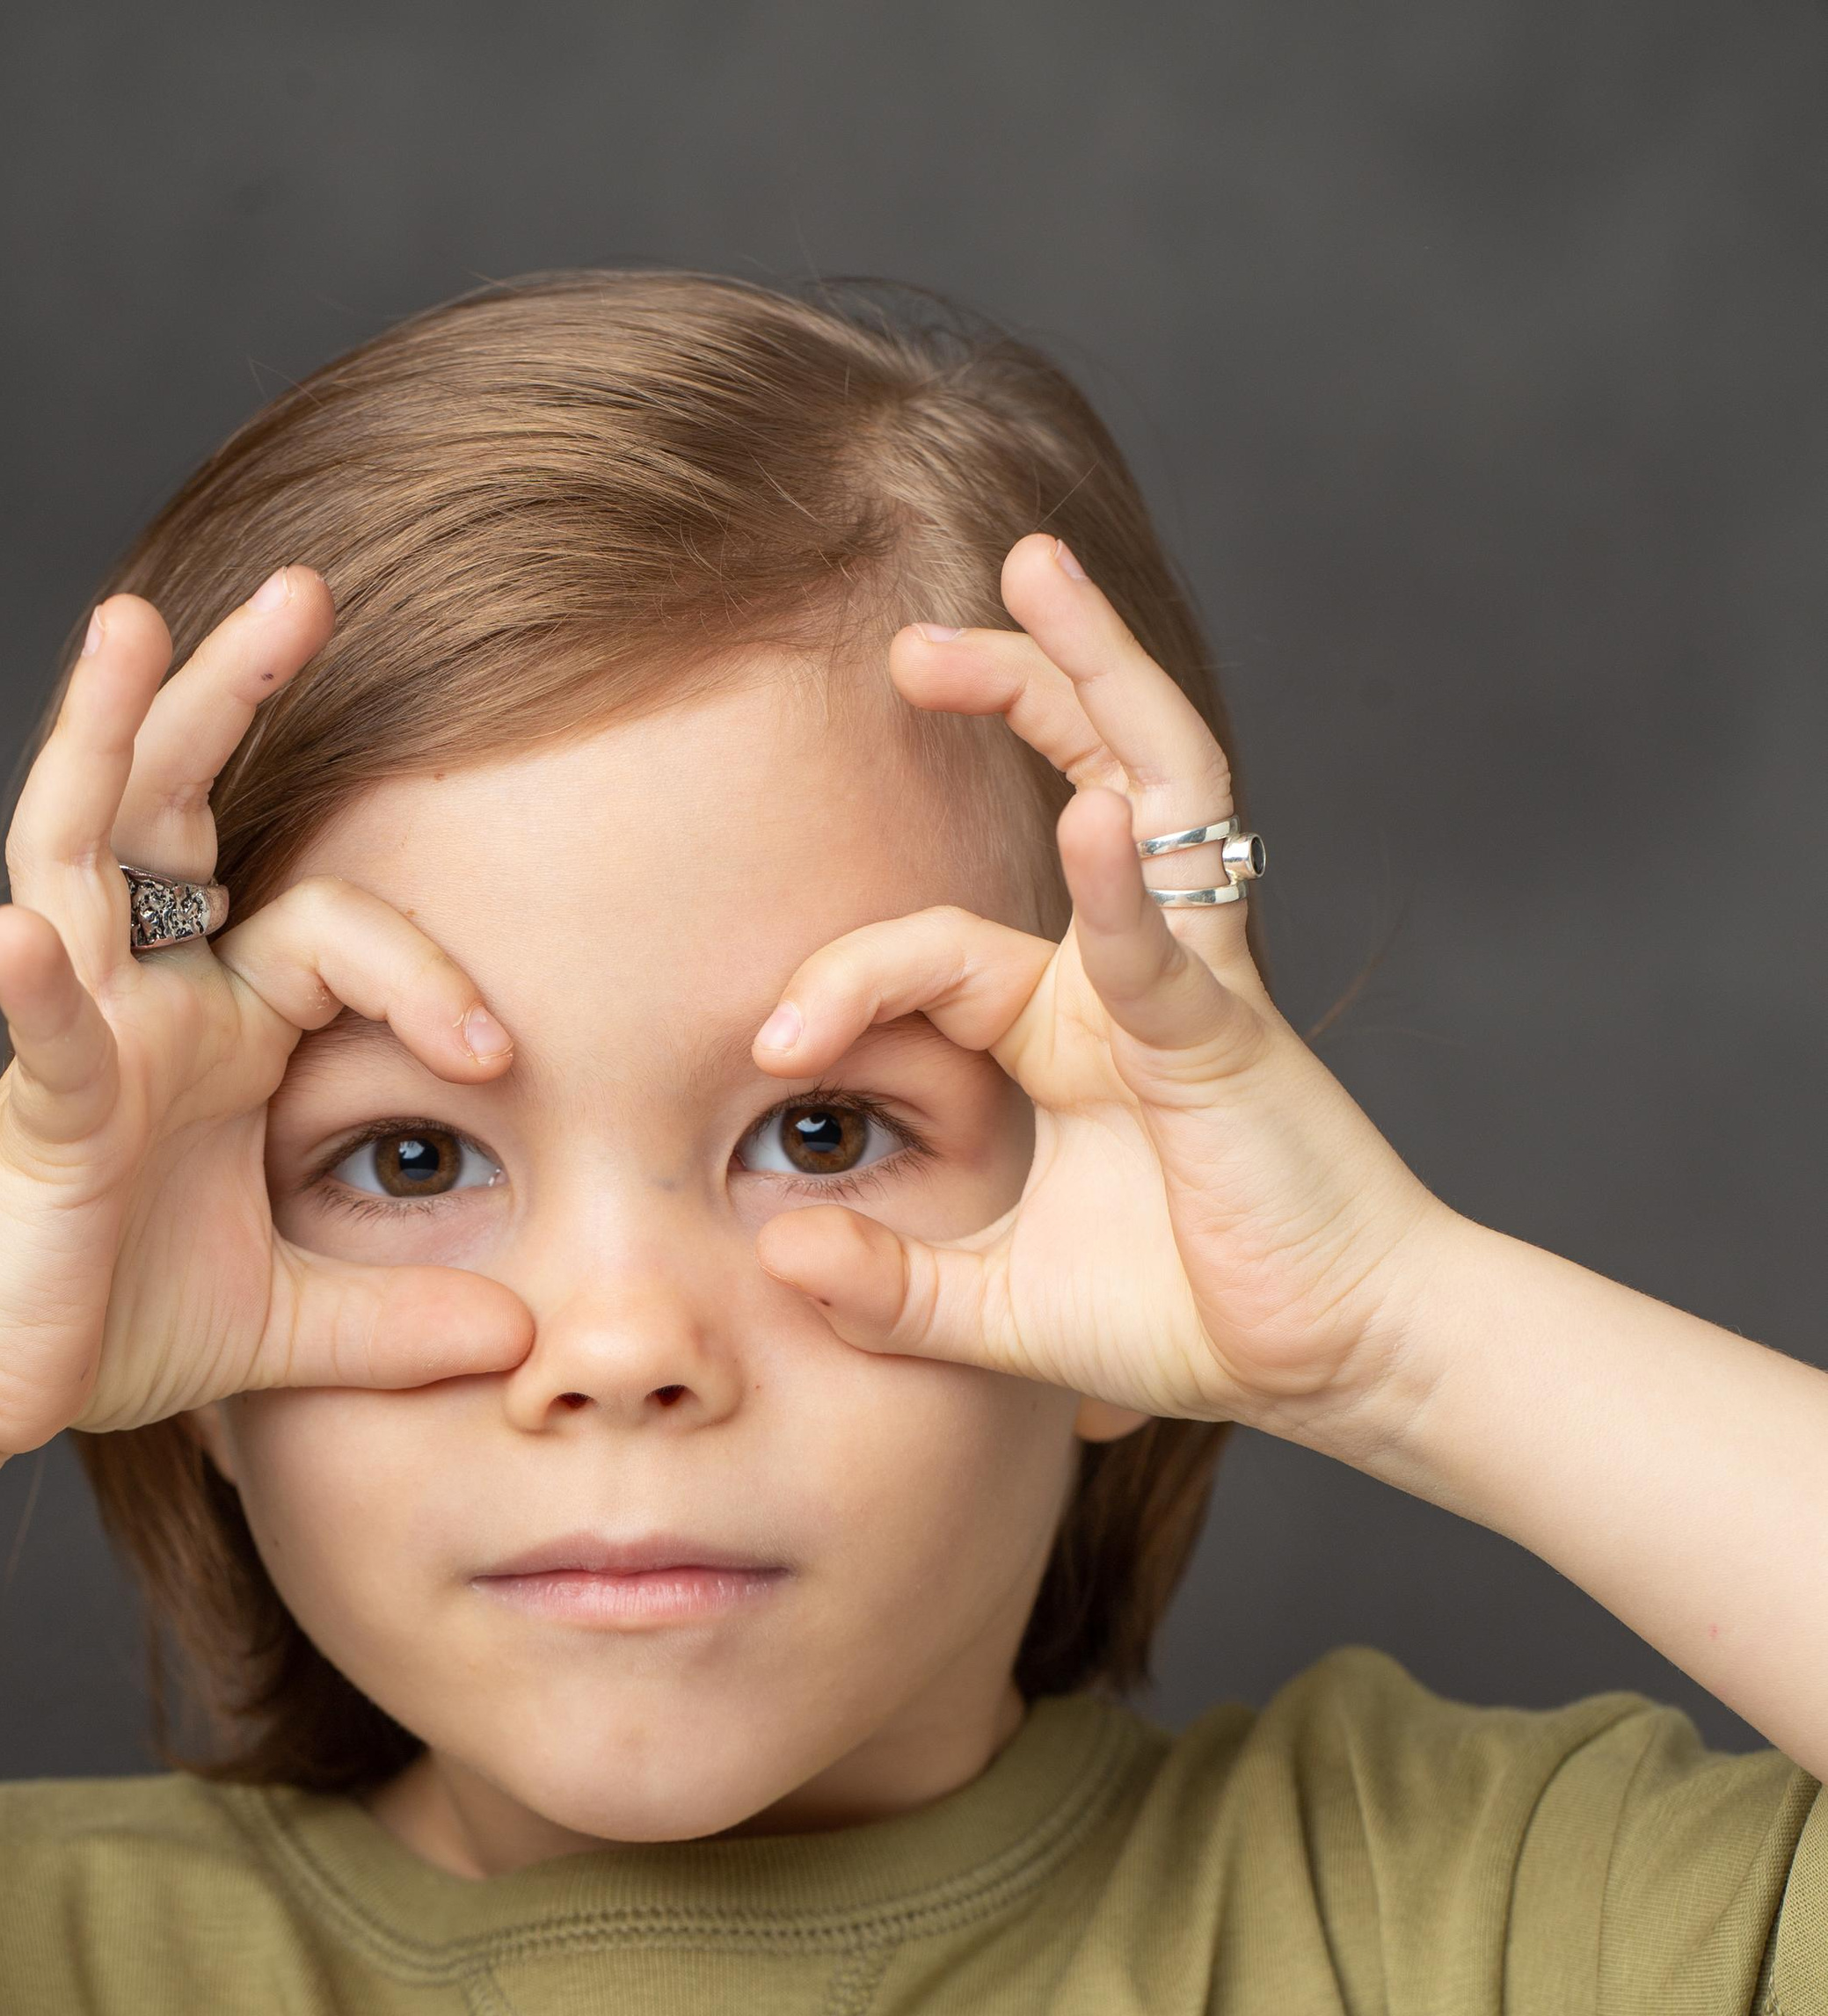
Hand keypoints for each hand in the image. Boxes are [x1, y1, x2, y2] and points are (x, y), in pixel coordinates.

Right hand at [0, 568, 531, 1470]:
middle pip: (181, 806)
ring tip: (130, 626)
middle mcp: (146, 998)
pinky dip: (34, 978)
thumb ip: (399, 1321)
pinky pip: (42, 1028)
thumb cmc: (109, 1320)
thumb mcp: (289, 1324)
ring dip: (106, 736)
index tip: (497, 1056)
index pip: (336, 931)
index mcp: (217, 1025)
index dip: (425, 973)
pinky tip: (19, 928)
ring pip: (85, 850)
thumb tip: (519, 1340)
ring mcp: (81, 1034)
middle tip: (302, 585)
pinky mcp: (41, 1113)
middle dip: (232, 691)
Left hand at [750, 534, 1449, 1449]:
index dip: (839, 978)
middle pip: (1078, 776)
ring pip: (1148, 786)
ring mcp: (1188, 986)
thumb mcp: (999, 1312)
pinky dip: (1125, 881)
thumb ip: (888, 1288)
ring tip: (1033, 572)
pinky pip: (1168, 943)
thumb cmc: (1188, 1313)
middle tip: (912, 642)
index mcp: (1068, 1025)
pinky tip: (1089, 816)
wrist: (1333, 1357)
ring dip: (1088, 674)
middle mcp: (1130, 975)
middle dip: (1009, 684)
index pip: (932, 949)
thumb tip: (777, 1253)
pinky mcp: (1228, 1039)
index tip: (767, 1049)